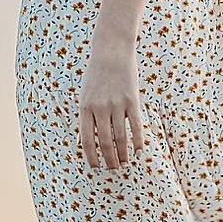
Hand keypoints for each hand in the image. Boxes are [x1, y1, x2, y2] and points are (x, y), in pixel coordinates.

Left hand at [79, 38, 144, 172]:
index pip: (87, 140)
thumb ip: (86, 117)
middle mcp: (100, 108)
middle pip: (105, 142)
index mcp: (85, 108)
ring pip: (121, 137)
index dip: (91, 156)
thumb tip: (83, 141)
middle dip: (109, 159)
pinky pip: (136, 126)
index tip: (96, 168)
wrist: (111, 51)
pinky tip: (140, 151)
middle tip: (113, 170)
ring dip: (123, 154)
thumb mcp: (85, 94)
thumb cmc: (96, 75)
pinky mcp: (133, 101)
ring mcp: (117, 105)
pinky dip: (138, 141)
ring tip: (125, 163)